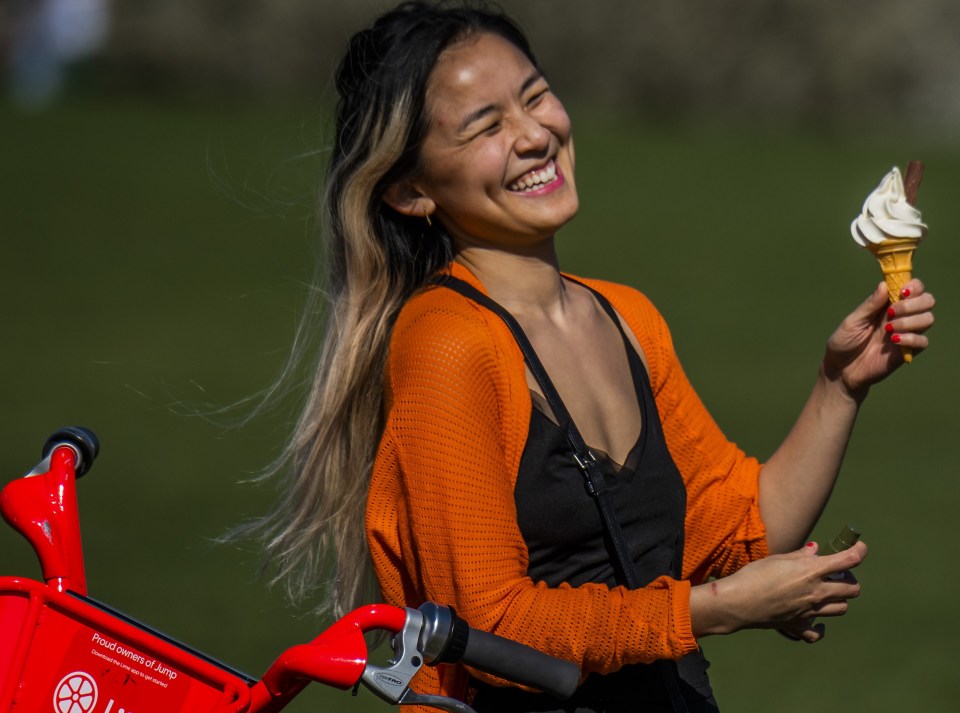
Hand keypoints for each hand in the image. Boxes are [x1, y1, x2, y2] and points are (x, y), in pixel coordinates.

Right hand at [690, 541, 866, 637]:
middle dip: (850, 578)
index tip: (859, 547)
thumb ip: (800, 556)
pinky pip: (818, 632)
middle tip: (837, 573)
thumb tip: (815, 550)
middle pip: (852, 588)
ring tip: (827, 591)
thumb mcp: (777, 558)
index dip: (859, 551)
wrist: (737, 602)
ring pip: (841, 608)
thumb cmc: (753, 575)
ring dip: (839, 598)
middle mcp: (815, 592)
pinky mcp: (797, 625)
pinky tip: (818, 620)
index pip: (848, 560)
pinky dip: (821, 627)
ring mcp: (809, 611)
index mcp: (810, 571)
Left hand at [823, 278, 934, 396]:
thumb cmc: (844, 342)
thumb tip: (884, 285)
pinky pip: (923, 341)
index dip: (913, 286)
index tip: (901, 292)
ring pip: (928, 319)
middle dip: (913, 303)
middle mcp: (901, 317)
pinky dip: (911, 338)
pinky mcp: (906, 351)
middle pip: (927, 301)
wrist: (840, 369)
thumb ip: (870, 305)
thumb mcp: (853, 321)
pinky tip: (893, 341)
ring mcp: (905, 334)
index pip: (913, 288)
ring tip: (888, 329)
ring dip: (910, 321)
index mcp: (888, 305)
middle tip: (891, 312)